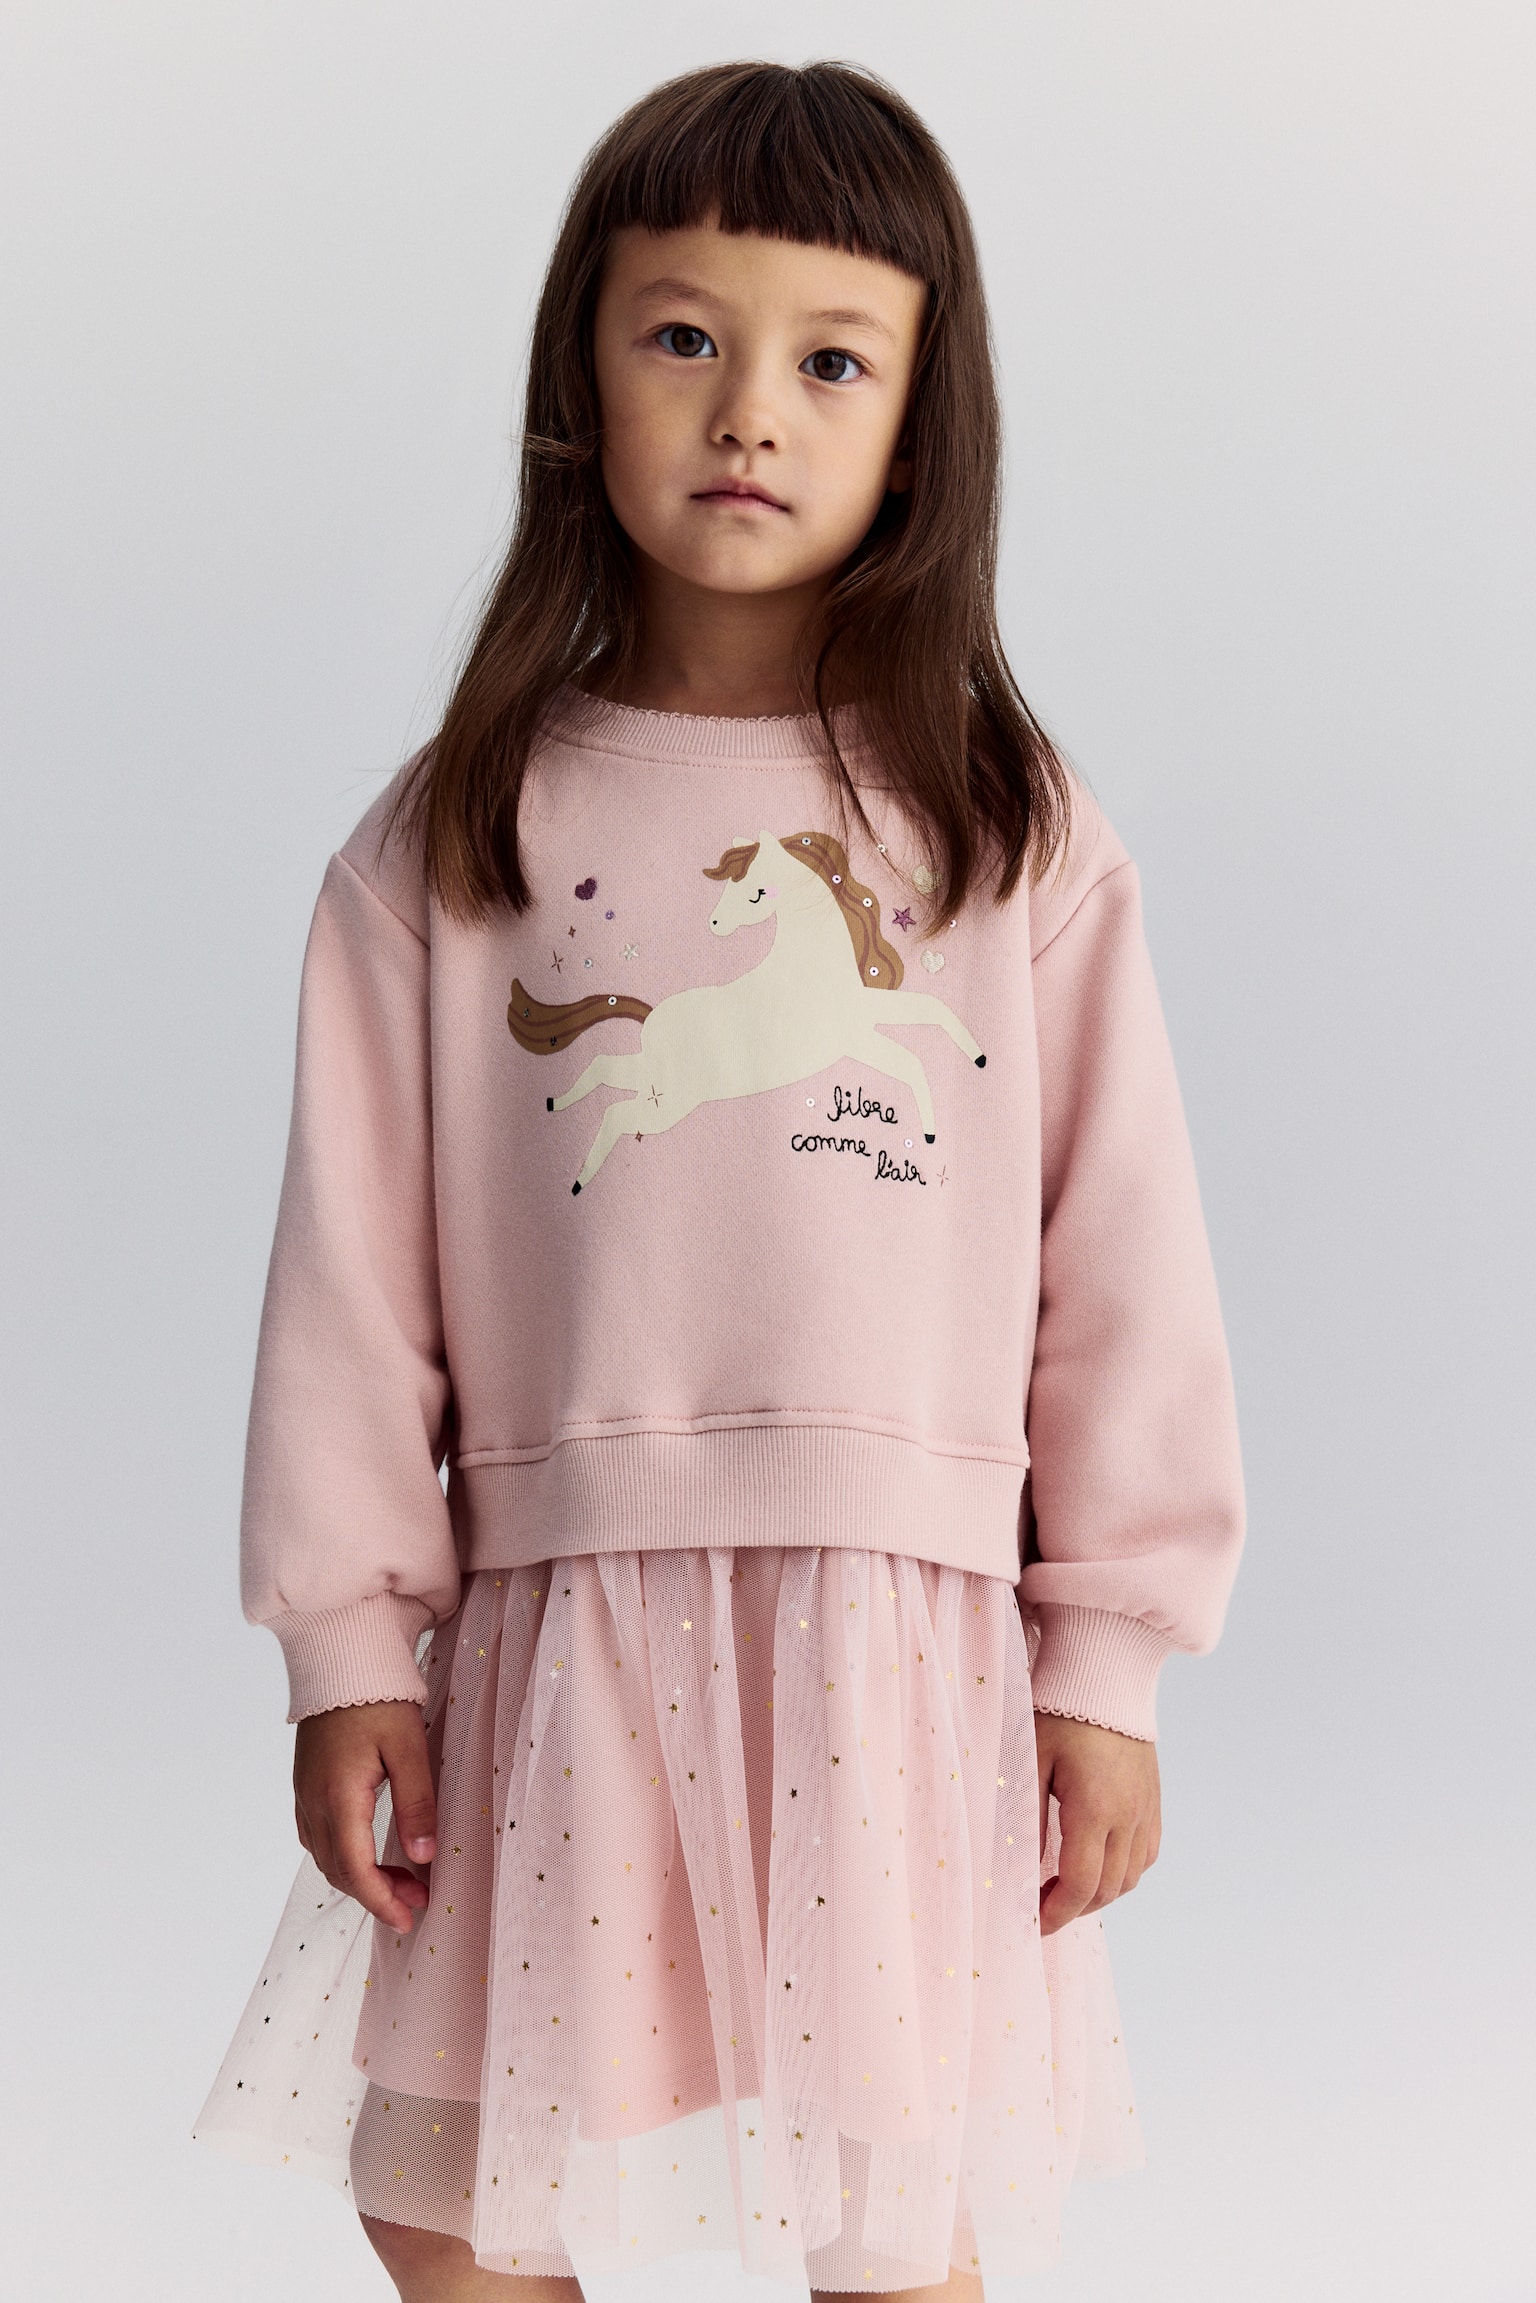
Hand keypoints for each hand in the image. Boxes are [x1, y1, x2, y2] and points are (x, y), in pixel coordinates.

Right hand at [293, 1700, 437, 1931]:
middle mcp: (313, 1802)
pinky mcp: (305, 1784)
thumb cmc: (378, 1697)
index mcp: (338, 1798)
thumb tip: (424, 1858)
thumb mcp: (409, 1747)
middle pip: (339, 1870)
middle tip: (419, 1899)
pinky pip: (318, 1837)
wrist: (339, 1658)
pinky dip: (344, 1857)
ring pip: (326, 1857)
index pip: (356, 1871)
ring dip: (360, 1878)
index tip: (410, 1919)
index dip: (382, 1902)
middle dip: (377, 1894)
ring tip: (403, 1880)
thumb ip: (417, 1804)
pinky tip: (369, 1853)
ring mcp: (304, 1794)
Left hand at [1034, 1710, 1160, 1936]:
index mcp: (1095, 1809)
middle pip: (1107, 1889)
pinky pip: (1146, 1856)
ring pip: (1130, 1878)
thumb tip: (1020, 1868)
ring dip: (1098, 1894)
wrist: (1105, 1675)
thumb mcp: (1031, 1759)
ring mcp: (1147, 1810)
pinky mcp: (1154, 1801)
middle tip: (1040, 1906)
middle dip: (1072, 1908)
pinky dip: (1124, 1873)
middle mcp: (1129, 1816)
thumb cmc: (1060, 1713)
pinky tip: (1099, 1864)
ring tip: (1065, 1888)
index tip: (1033, 1924)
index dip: (1055, 1914)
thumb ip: (1027, 1815)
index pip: (1079, 1884)